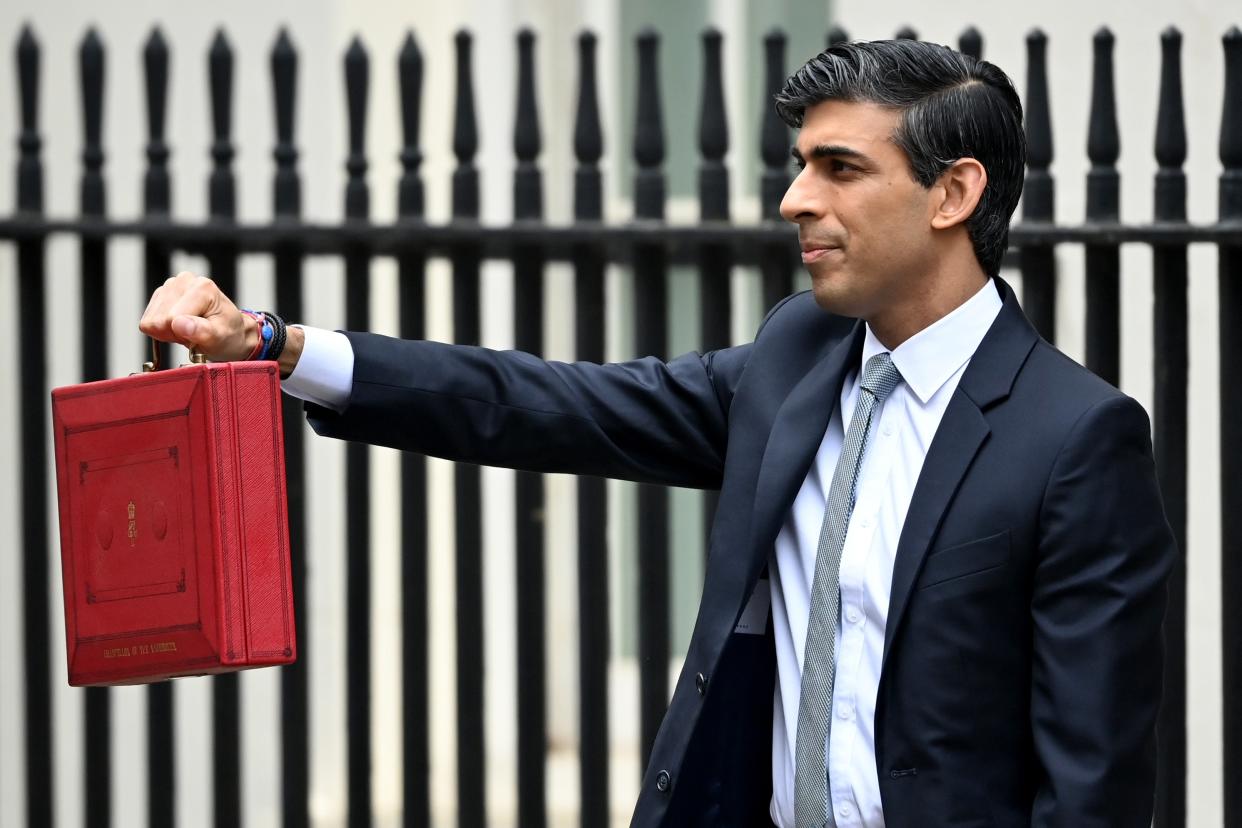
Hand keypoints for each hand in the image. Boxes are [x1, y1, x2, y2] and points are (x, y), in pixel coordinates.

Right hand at [139, 271, 256, 361]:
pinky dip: (162, 328)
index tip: (197, 336)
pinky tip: (179, 325)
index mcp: (202, 287)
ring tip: (189, 329)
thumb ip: (201, 331)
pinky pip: (148, 319)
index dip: (180, 334)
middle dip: (173, 332)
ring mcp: (171, 285)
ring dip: (168, 330)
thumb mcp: (220, 337)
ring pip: (151, 319)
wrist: (231, 332)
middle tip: (193, 333)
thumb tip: (179, 323)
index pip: (171, 318)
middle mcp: (185, 280)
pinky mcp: (161, 294)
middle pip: (159, 318)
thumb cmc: (228, 334)